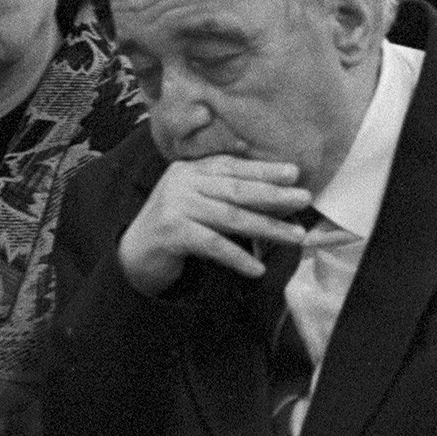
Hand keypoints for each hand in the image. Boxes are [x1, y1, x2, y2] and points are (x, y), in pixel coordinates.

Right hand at [118, 155, 315, 297]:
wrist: (133, 255)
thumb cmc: (173, 229)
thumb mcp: (195, 202)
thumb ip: (220, 191)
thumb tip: (270, 192)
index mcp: (190, 170)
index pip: (232, 167)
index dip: (263, 170)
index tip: (294, 173)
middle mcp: (182, 182)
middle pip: (236, 189)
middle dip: (273, 194)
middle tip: (304, 198)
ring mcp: (175, 206)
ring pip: (230, 216)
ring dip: (267, 227)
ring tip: (295, 236)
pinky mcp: (171, 232)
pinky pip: (212, 244)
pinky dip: (237, 257)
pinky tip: (257, 268)